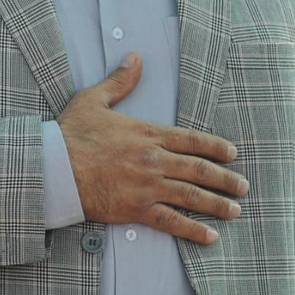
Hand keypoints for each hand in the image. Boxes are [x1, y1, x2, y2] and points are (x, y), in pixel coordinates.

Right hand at [58, 54, 246, 245]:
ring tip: (235, 210)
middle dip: (226, 179)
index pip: (193, 139)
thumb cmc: (70, 135)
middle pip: (200, 169)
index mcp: (148, 133)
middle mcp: (154, 160)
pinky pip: (171, 221)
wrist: (52, 168)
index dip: (217, 147)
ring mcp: (147, 186)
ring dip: (217, 204)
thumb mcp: (94, 100)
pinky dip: (193, 230)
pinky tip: (210, 236)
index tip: (232, 153)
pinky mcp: (136, 209)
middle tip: (243, 186)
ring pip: (192, 196)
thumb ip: (120, 81)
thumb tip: (135, 58)